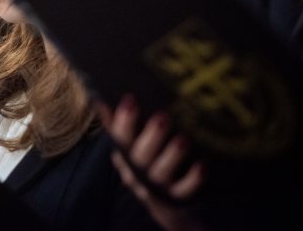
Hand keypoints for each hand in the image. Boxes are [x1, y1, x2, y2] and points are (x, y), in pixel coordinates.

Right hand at [97, 95, 204, 230]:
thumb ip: (117, 125)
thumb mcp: (128, 147)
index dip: (124, 119)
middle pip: (140, 156)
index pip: (120, 137)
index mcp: (125, 156)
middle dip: (151, 136)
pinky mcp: (177, 198)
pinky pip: (184, 190)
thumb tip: (100, 100)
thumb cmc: (144, 165)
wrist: (163, 205)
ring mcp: (157, 186)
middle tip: (163, 116)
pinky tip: (202, 165)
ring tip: (183, 139)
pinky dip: (193, 179)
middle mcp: (138, 172)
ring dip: (172, 155)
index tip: (130, 99)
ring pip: (161, 173)